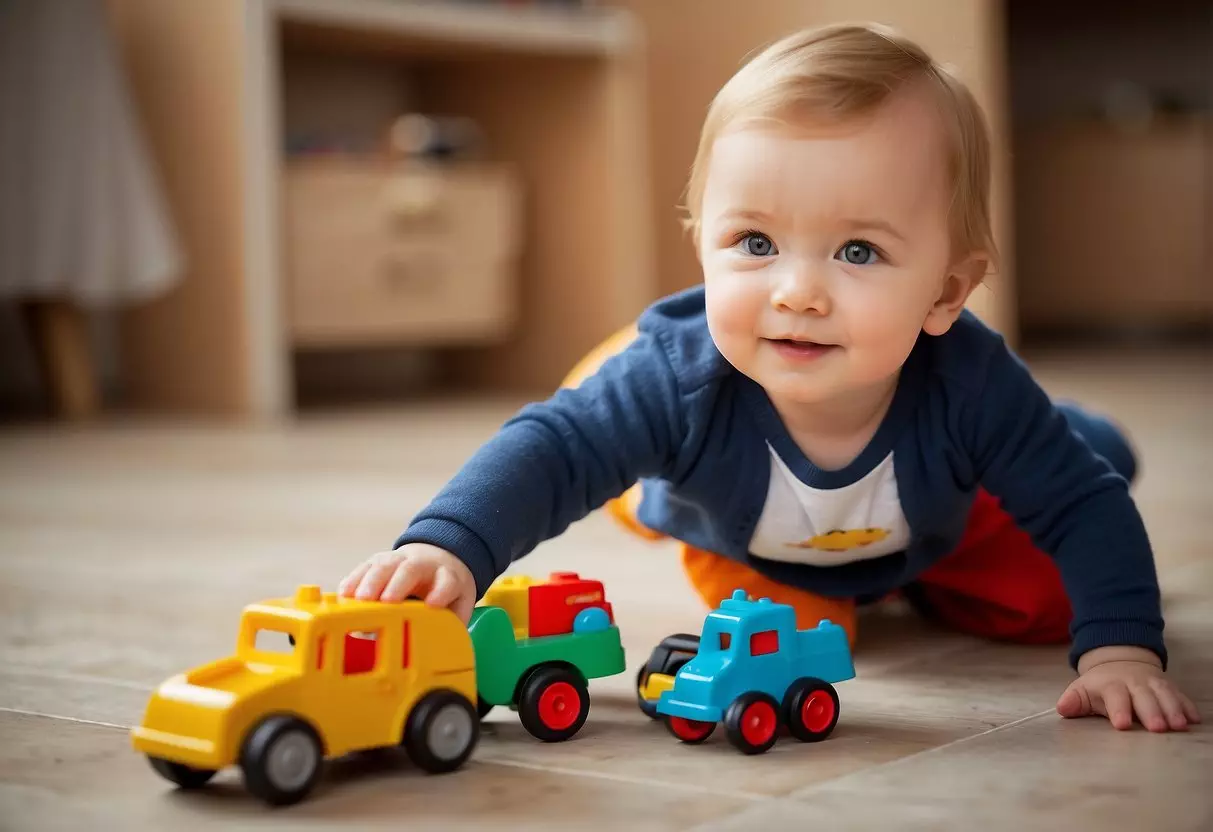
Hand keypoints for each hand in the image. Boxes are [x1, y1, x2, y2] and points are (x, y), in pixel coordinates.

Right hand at [339, 543, 477, 622]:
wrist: (435, 558)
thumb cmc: (444, 589)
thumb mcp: (457, 605)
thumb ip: (451, 625)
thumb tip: (442, 656)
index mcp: (446, 577)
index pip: (447, 582)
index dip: (441, 592)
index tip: (433, 604)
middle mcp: (421, 565)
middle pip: (410, 569)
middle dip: (396, 585)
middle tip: (386, 602)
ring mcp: (398, 561)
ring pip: (383, 566)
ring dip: (370, 583)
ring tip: (358, 602)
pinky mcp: (377, 562)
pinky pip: (363, 569)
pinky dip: (353, 581)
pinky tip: (344, 596)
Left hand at [1057, 645, 1201, 731]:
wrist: (1120, 663)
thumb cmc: (1100, 685)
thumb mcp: (1082, 690)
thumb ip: (1074, 701)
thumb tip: (1062, 708)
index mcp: (1111, 685)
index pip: (1115, 697)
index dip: (1118, 710)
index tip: (1121, 724)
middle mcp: (1134, 684)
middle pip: (1144, 697)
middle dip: (1151, 712)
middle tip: (1157, 728)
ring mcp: (1154, 684)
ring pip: (1165, 695)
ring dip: (1173, 709)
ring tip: (1179, 725)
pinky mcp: (1169, 688)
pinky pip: (1181, 696)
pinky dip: (1188, 707)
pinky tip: (1195, 719)